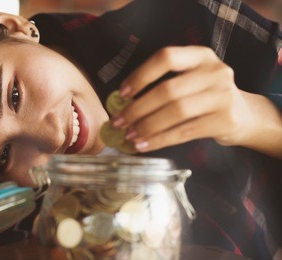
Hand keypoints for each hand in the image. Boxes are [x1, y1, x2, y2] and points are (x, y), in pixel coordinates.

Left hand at [112, 46, 258, 152]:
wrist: (243, 115)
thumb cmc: (205, 96)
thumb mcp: (191, 80)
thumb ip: (164, 84)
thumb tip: (122, 103)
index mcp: (201, 56)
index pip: (166, 57)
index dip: (140, 75)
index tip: (122, 93)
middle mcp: (214, 72)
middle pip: (168, 90)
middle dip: (138, 108)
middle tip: (119, 122)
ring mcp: (223, 96)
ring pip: (176, 112)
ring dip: (147, 126)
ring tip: (129, 135)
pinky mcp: (225, 120)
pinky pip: (184, 132)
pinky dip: (160, 140)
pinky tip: (144, 144)